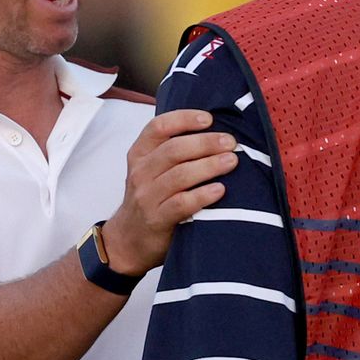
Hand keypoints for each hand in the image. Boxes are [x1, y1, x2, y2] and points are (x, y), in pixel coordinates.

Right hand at [100, 110, 237, 274]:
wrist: (128, 240)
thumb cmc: (150, 198)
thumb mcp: (151, 169)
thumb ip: (172, 151)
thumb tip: (215, 130)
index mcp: (140, 154)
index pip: (158, 127)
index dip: (184, 119)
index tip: (208, 118)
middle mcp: (141, 172)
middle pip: (174, 150)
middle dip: (206, 143)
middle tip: (230, 142)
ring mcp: (147, 197)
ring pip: (180, 175)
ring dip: (209, 166)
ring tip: (231, 161)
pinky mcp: (156, 219)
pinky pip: (181, 203)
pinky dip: (203, 195)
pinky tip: (220, 189)